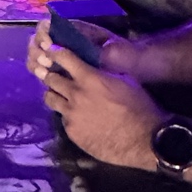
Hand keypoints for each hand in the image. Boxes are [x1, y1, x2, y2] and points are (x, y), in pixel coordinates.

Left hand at [37, 39, 164, 168]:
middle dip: (52, 75)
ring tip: (61, 97)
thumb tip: (96, 68)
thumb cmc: (139, 107)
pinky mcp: (71, 132)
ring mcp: (70, 114)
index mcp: (89, 78)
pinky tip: (77, 118)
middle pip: (50, 79)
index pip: (63, 57)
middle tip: (55, 76)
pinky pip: (62, 118)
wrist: (141, 140)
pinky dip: (67, 115)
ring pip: (50, 99)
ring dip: (55, 95)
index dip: (55, 52)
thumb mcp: (125, 81)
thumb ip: (104, 73)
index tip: (51, 50)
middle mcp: (75, 94)